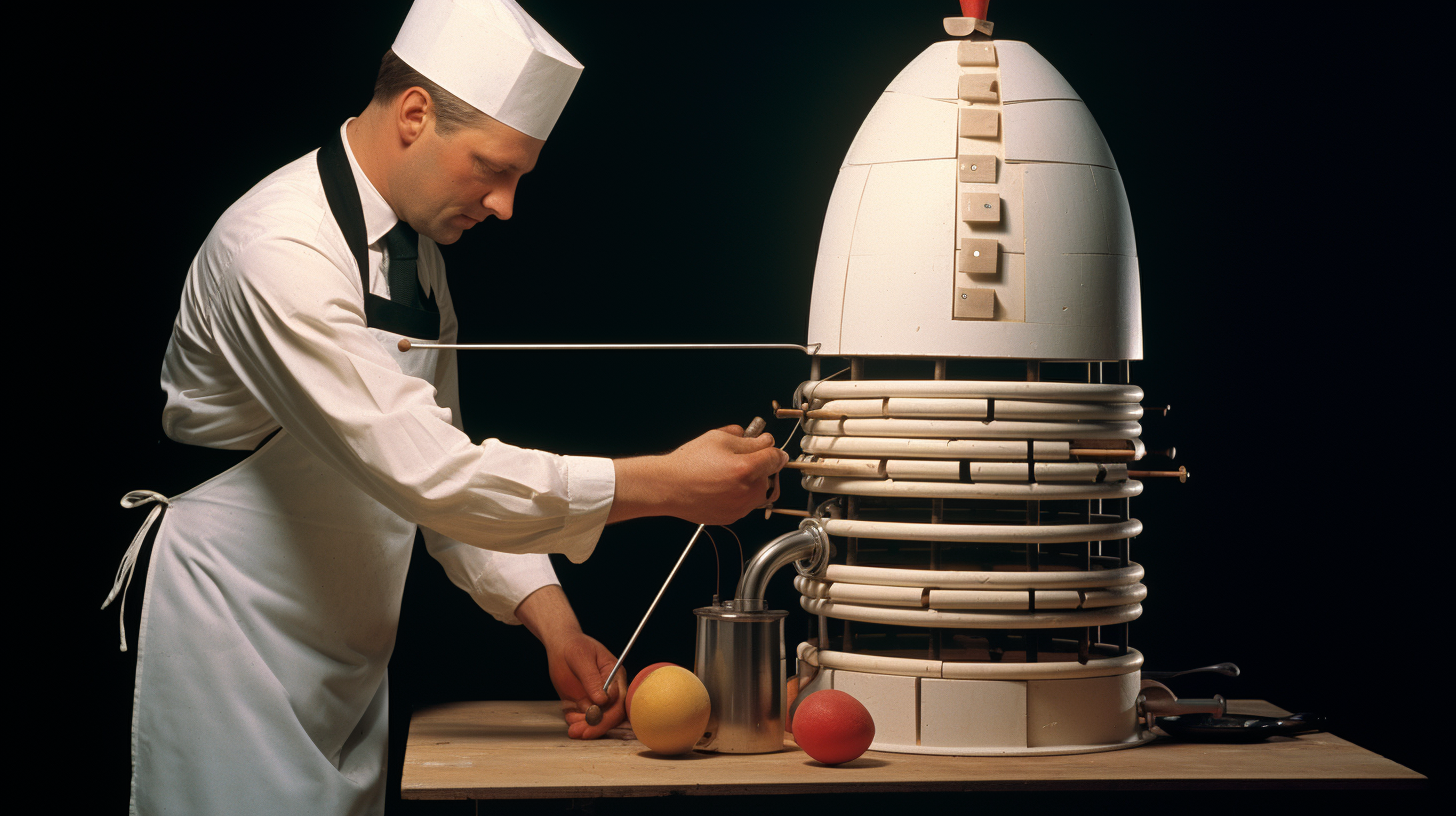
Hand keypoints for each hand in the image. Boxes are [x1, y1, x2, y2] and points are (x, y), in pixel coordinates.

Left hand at [546, 632, 626, 738]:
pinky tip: (571, 719)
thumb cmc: (574, 646)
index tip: (594, 714)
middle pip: (612, 714)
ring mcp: (597, 699)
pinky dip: (578, 723)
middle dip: (598, 726)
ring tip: (573, 730)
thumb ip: (591, 678)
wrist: (561, 646)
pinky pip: (584, 719)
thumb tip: (602, 700)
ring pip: (598, 720)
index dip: (609, 711)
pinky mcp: (585, 704)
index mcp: (615, 675)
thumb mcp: (581, 657)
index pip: (619, 699)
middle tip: (583, 733)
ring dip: (587, 728)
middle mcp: (610, 690)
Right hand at [610, 425, 787, 524]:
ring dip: (754, 482)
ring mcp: (740, 507)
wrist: (668, 487)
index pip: (776, 457)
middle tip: (747, 458)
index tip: (770, 447)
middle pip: (771, 477)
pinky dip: (742, 495)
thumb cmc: (688, 463)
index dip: (773, 449)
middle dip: (763, 467)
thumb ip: (748, 439)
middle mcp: (747, 491)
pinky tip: (723, 486)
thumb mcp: (718, 438)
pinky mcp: (732, 517)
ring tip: (732, 473)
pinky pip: (746, 504)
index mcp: (746, 468)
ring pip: (761, 493)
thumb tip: (765, 440)